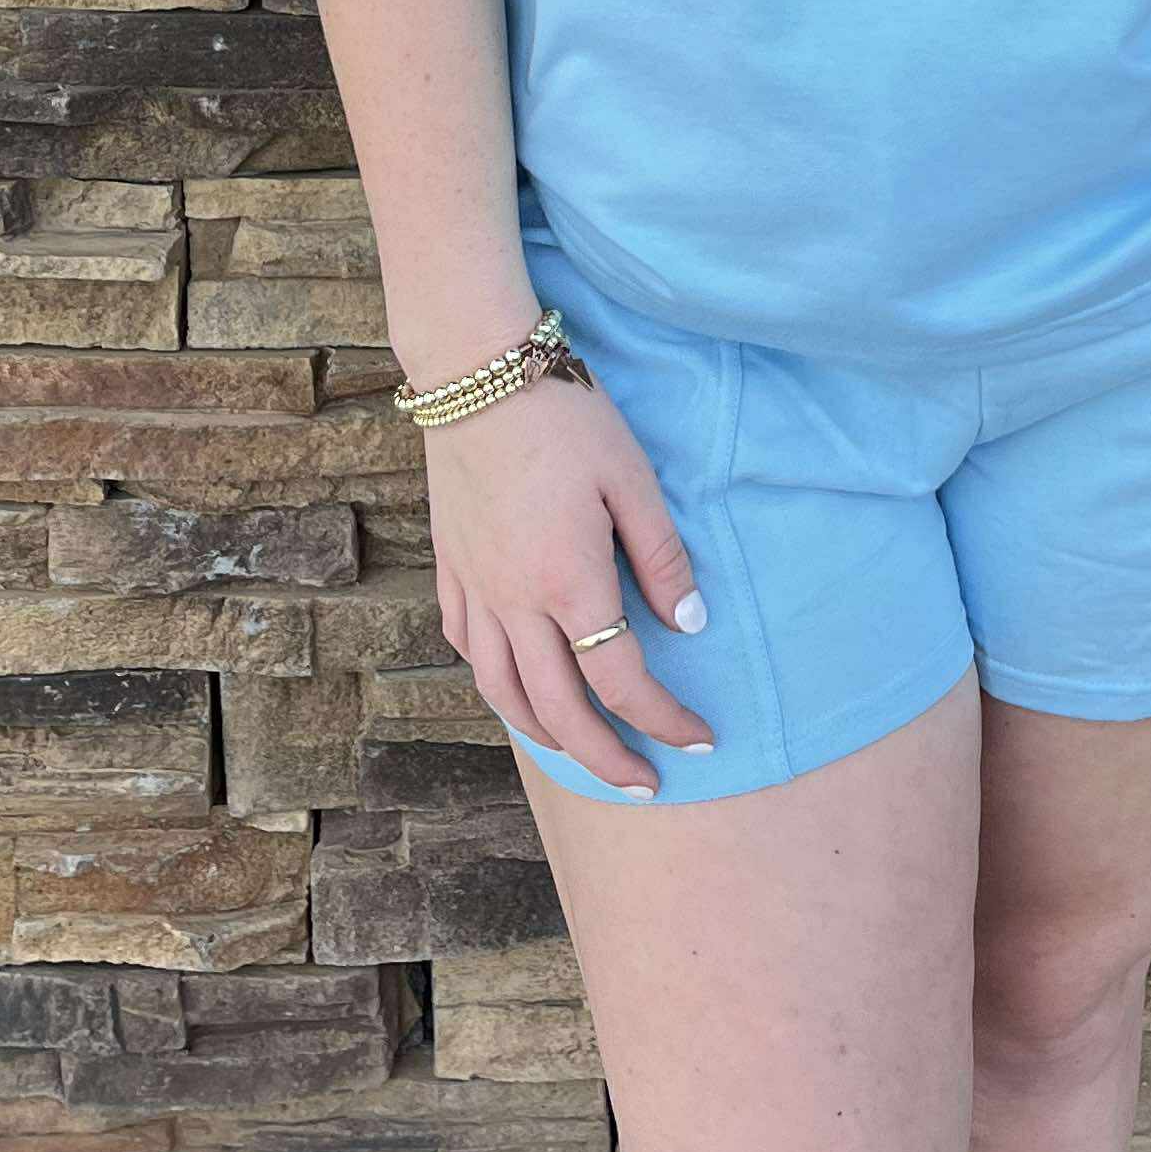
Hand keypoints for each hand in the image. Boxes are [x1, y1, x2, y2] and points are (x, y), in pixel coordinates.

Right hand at [420, 373, 717, 793]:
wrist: (475, 369)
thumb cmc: (565, 415)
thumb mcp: (632, 478)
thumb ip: (662, 558)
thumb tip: (690, 625)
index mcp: (567, 582)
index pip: (621, 679)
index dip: (664, 719)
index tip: (700, 740)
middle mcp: (513, 601)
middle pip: (558, 710)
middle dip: (606, 758)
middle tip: (645, 781)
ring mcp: (474, 588)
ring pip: (501, 692)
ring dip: (545, 735)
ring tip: (581, 752)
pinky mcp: (450, 567)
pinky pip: (464, 648)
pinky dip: (493, 683)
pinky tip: (515, 686)